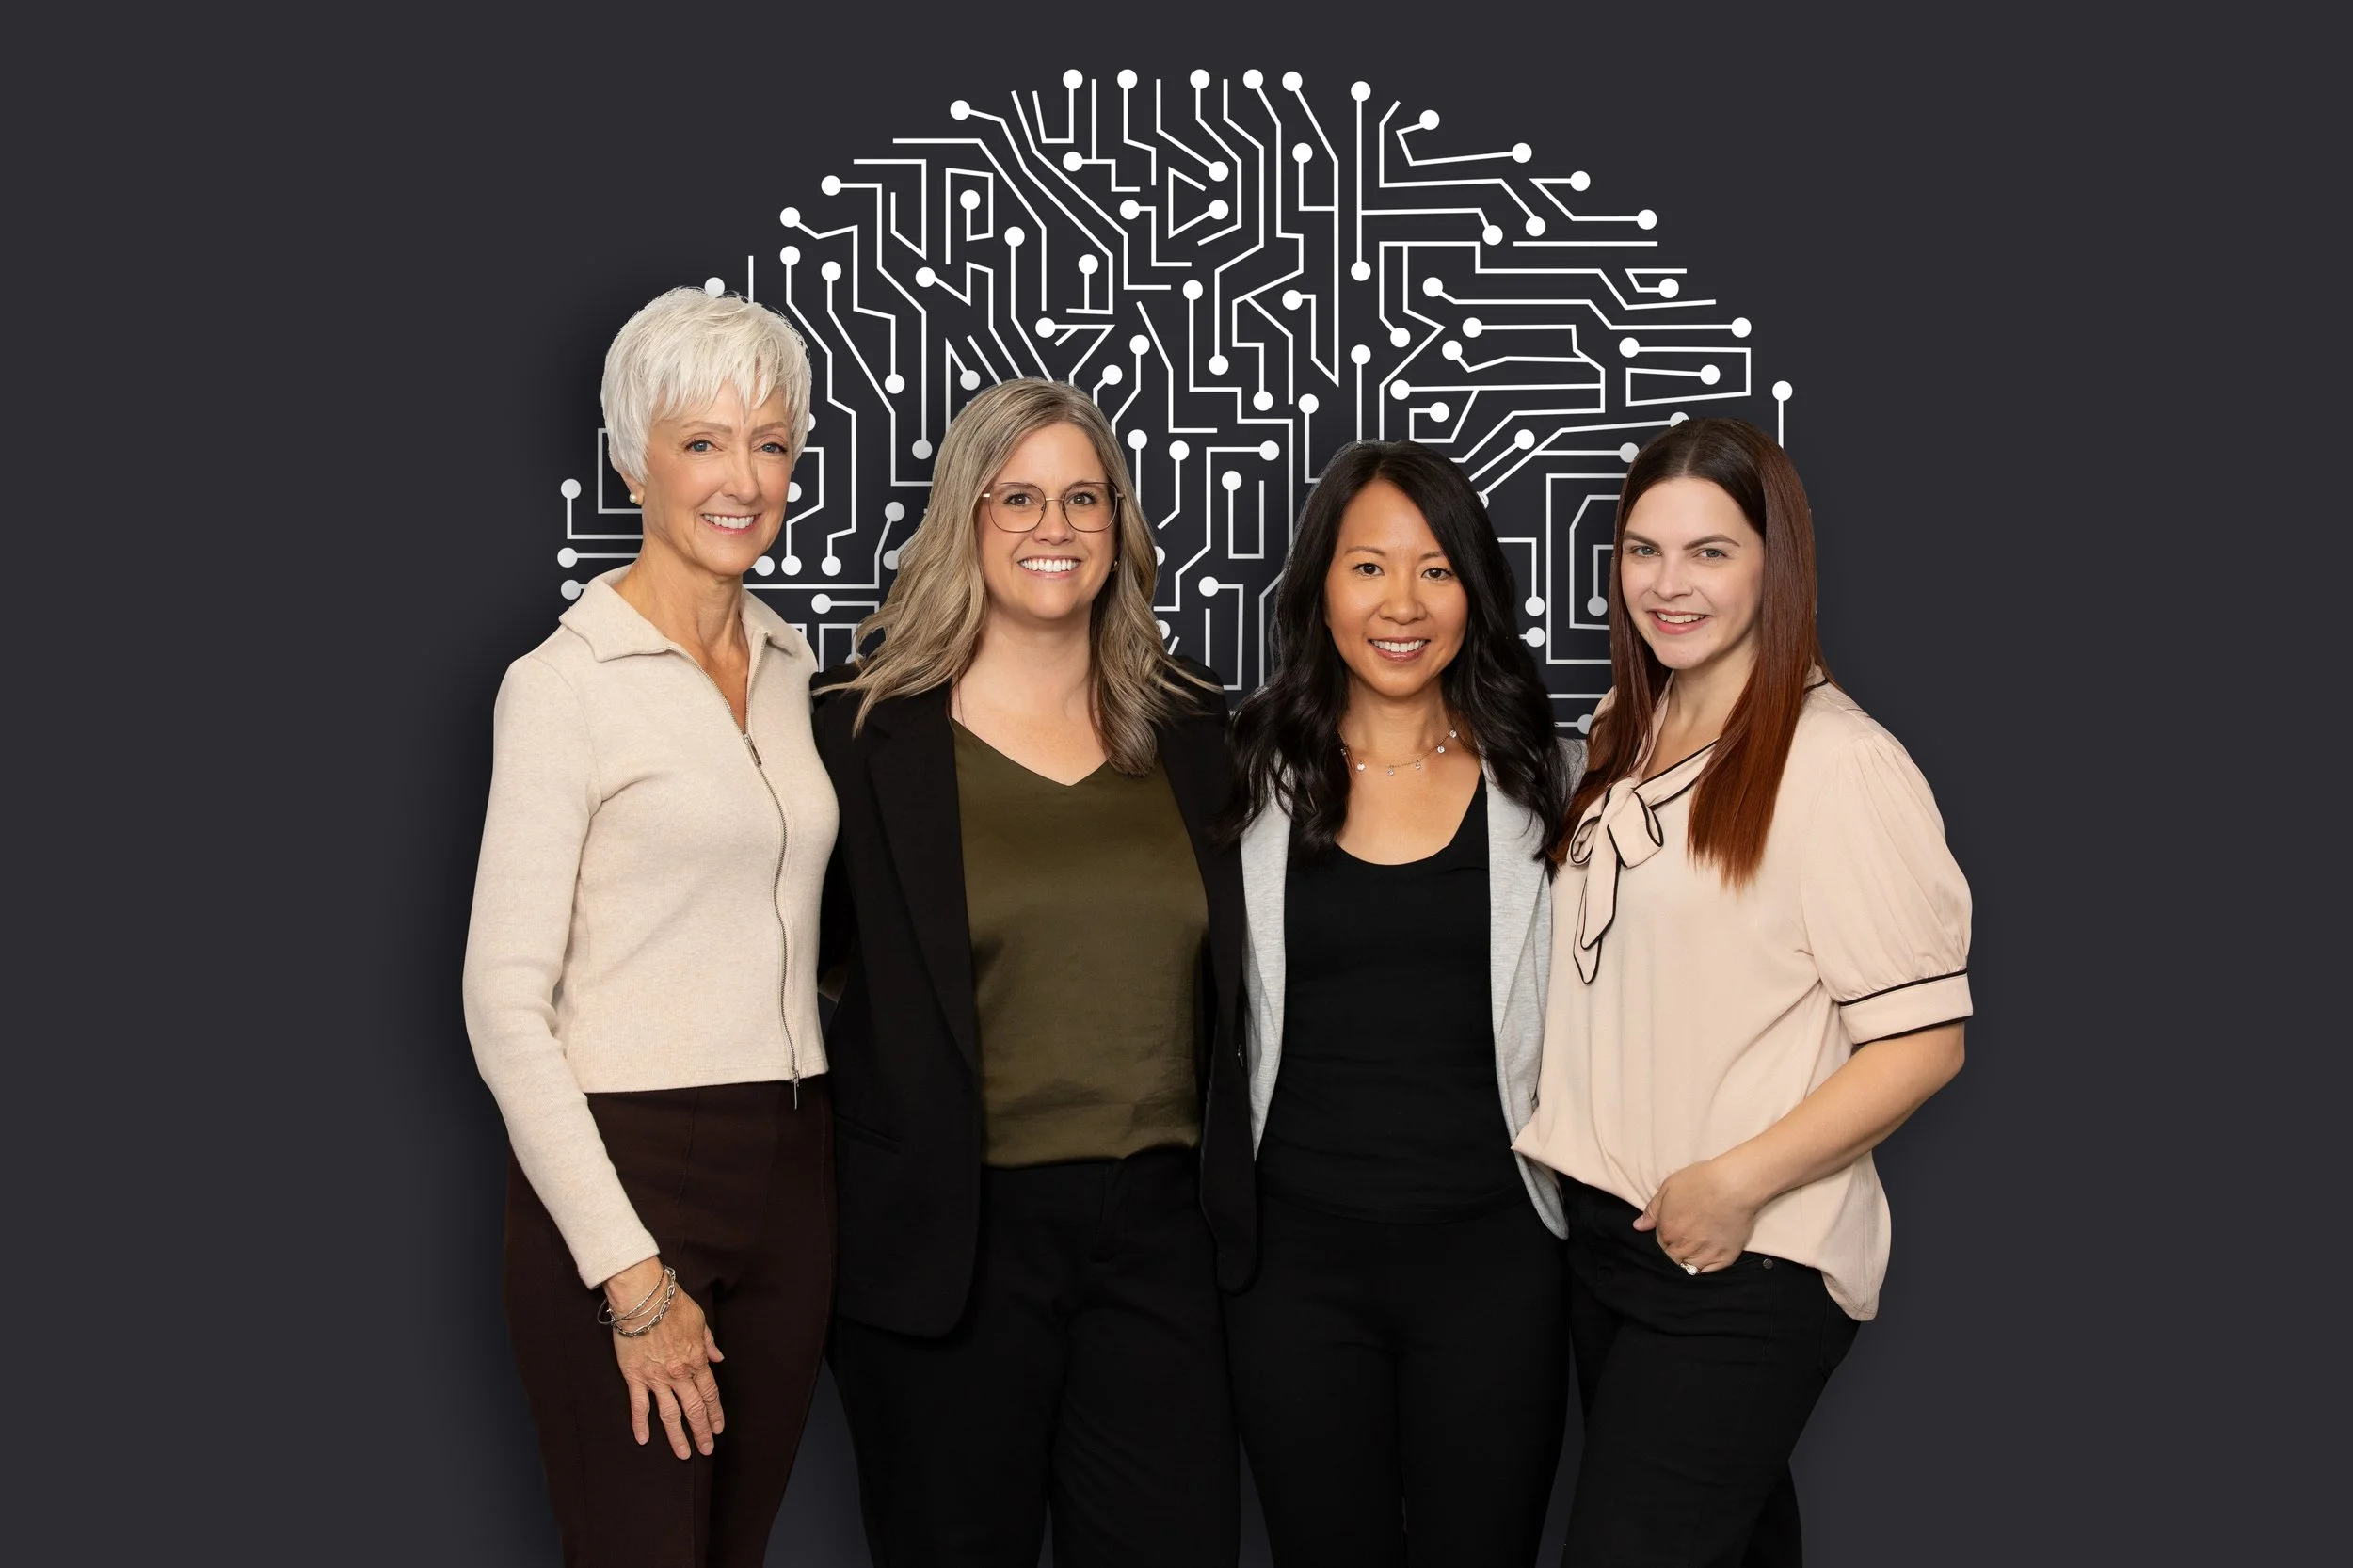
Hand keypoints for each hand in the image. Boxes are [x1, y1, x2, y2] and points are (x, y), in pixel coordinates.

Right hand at [603, 1259, 725, 1458]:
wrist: (644, 1298)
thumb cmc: (672, 1304)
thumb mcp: (699, 1320)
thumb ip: (709, 1342)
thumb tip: (718, 1358)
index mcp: (697, 1360)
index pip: (710, 1393)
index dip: (715, 1413)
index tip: (718, 1429)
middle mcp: (679, 1374)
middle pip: (694, 1409)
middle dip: (702, 1432)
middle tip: (707, 1450)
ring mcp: (657, 1378)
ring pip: (670, 1414)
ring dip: (678, 1437)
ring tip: (683, 1454)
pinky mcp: (635, 1377)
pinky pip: (639, 1405)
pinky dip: (640, 1424)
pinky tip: (643, 1440)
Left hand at [1632, 1157, 1763, 1274]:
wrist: (1734, 1185)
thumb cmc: (1701, 1181)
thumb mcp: (1669, 1188)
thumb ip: (1652, 1210)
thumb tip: (1638, 1226)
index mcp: (1667, 1230)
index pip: (1659, 1245)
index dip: (1665, 1238)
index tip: (1674, 1231)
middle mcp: (1684, 1246)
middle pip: (1673, 1258)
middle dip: (1675, 1251)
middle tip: (1685, 1239)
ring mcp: (1705, 1254)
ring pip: (1689, 1268)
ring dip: (1688, 1260)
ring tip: (1696, 1248)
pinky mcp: (1725, 1257)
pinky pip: (1709, 1272)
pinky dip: (1706, 1268)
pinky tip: (1707, 1257)